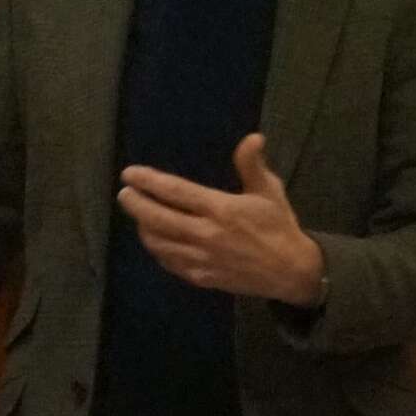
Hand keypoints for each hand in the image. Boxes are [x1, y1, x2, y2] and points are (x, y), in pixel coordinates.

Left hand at [118, 134, 326, 307]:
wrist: (290, 271)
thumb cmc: (279, 226)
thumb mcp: (269, 191)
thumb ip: (253, 165)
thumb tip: (252, 137)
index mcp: (220, 209)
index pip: (175, 192)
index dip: (149, 181)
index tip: (130, 173)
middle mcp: (205, 234)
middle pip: (157, 218)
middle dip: (135, 204)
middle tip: (124, 193)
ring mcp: (200, 258)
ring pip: (158, 243)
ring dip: (143, 227)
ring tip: (139, 216)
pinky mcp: (201, 277)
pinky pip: (169, 262)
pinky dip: (158, 250)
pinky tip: (157, 241)